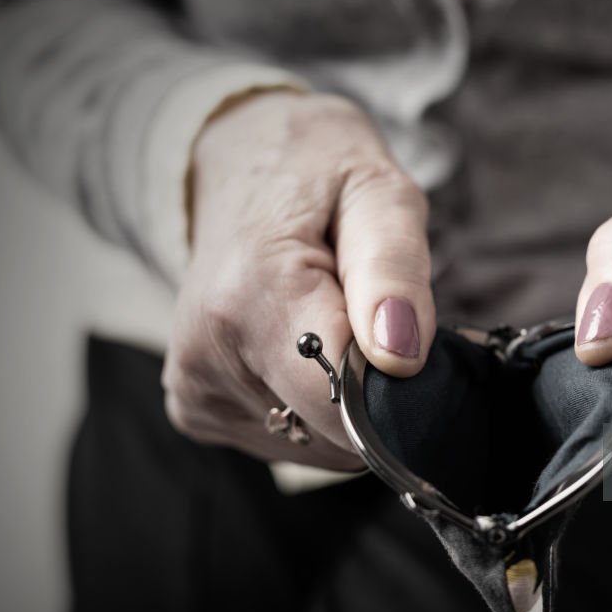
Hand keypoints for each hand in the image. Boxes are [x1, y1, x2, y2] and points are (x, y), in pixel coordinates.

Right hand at [163, 92, 434, 469]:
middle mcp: (207, 353)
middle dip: (377, 394)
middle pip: (334, 431)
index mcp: (250, 294)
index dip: (400, 391)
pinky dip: (313, 410)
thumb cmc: (320, 175)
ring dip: (345, 402)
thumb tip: (402, 358)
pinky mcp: (194, 407)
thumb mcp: (379, 195)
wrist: (244, 167)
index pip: (345, 402)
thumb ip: (393, 274)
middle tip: (379, 324)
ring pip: (315, 445)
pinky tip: (304, 351)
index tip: (418, 348)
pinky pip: (287, 440)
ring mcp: (193, 387)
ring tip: (336, 327)